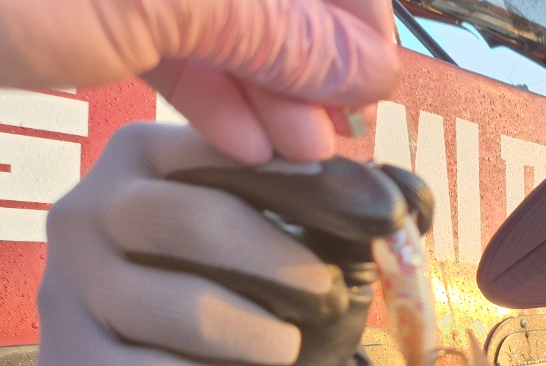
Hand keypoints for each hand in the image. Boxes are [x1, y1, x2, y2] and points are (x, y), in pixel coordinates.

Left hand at [0, 0, 396, 162]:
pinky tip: (239, 147)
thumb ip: (276, 28)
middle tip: (330, 150)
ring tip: (293, 164)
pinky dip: (209, 91)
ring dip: (267, 96)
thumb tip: (371, 68)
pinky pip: (174, 37)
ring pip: (227, 20)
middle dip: (311, 71)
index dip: (356, 23)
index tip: (367, 96)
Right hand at [37, 122, 426, 365]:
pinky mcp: (69, 358)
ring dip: (244, 331)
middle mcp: (96, 208)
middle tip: (322, 291)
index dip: (297, 189)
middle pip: (190, 221)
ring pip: (167, 305)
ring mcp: (72, 284)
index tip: (352, 222)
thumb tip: (411, 202)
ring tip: (283, 347)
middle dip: (274, 261)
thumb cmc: (238, 288)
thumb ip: (338, 212)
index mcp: (151, 157)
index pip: (222, 153)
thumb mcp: (286, 240)